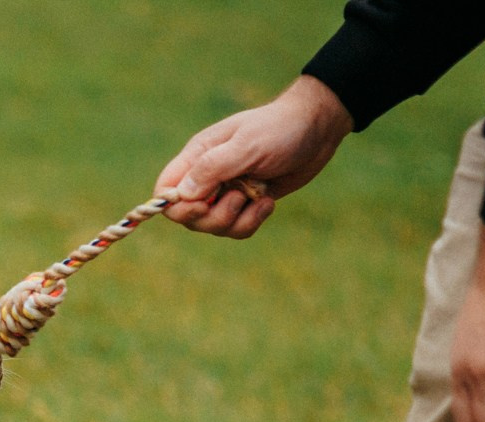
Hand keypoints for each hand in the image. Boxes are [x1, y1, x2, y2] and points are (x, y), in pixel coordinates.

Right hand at [155, 76, 353, 237]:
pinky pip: (237, 228)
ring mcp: (227, 192)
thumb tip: (181, 195)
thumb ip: (211, 168)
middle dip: (213, 217)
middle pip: (188, 216)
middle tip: (238, 198)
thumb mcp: (246, 145)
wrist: (318, 130)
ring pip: (214, 226)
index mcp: (198, 157)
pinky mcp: (247, 204)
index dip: (175, 206)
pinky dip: (252, 221)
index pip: (166, 190)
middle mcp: (207, 177)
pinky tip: (267, 201)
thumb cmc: (280, 129)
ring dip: (237, 220)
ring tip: (259, 197)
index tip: (202, 205)